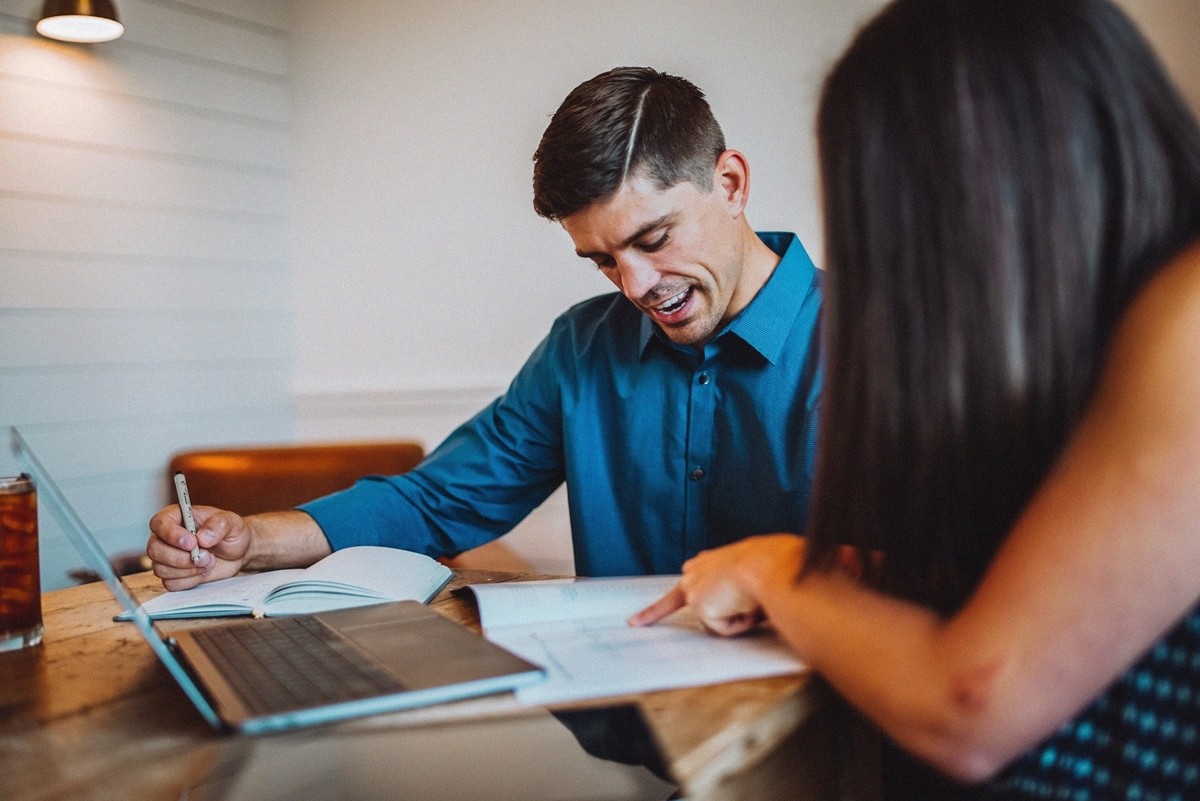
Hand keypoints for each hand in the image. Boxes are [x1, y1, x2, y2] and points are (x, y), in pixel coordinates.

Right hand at [146, 504, 252, 589]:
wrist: (238, 552)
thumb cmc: (232, 532)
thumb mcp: (232, 523)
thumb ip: (219, 525)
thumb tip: (202, 537)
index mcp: (177, 517)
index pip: (159, 523)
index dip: (171, 534)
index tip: (192, 543)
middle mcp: (167, 537)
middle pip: (155, 549)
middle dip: (181, 558)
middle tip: (207, 556)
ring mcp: (167, 557)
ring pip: (160, 569)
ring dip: (188, 570)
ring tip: (209, 562)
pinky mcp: (173, 574)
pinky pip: (170, 583)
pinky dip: (190, 580)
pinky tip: (203, 571)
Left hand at [629, 534, 806, 635]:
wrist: (774, 564)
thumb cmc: (785, 559)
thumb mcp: (782, 563)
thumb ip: (786, 574)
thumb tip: (847, 565)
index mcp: (720, 558)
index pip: (697, 571)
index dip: (688, 584)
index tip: (675, 589)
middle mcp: (702, 570)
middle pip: (675, 596)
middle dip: (654, 611)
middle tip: (634, 624)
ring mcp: (698, 587)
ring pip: (715, 620)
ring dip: (735, 618)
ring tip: (753, 601)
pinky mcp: (700, 604)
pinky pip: (724, 629)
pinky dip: (738, 624)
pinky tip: (747, 608)